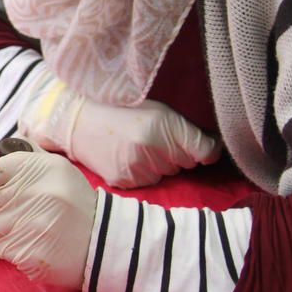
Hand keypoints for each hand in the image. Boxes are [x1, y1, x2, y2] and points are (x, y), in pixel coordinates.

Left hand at [0, 140, 97, 290]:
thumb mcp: (56, 170)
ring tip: (29, 229)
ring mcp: (30, 224)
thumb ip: (22, 159)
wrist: (102, 242)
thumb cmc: (73, 204)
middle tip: (21, 213)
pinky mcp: (27, 252)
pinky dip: (12, 248)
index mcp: (40, 168)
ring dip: (3, 230)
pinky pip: (1, 248)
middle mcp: (35, 193)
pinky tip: (33, 244)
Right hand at [18, 66, 220, 187]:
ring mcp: (137, 169)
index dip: (205, 147)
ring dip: (160, 165)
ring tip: (138, 147)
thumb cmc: (120, 108)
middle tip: (154, 137)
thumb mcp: (157, 108)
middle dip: (177, 153)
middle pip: (187, 164)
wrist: (77, 119)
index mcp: (164, 127)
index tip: (200, 144)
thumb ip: (186, 128)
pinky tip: (127, 158)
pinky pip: (148, 183)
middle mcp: (153, 151)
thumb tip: (213, 149)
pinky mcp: (124, 181)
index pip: (207, 151)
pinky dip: (143, 173)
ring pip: (167, 175)